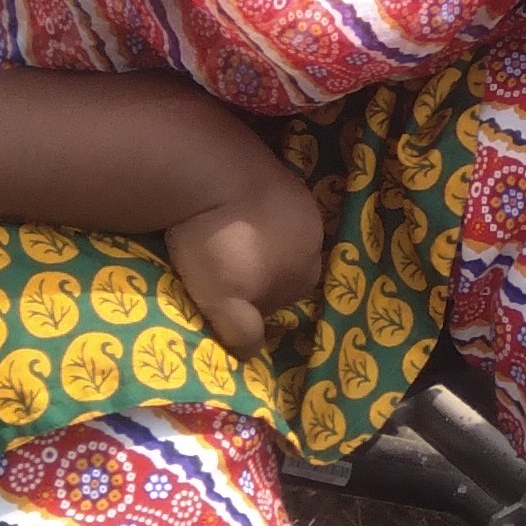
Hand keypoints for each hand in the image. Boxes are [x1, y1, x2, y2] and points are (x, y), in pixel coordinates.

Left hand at [164, 158, 324, 355]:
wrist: (211, 174)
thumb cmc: (220, 247)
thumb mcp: (223, 304)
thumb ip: (243, 333)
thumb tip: (254, 353)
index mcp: (305, 271)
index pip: (287, 299)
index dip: (258, 303)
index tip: (229, 299)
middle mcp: (313, 235)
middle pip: (289, 263)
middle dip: (263, 269)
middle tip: (224, 270)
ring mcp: (300, 199)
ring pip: (281, 231)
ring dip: (259, 238)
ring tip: (223, 239)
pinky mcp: (280, 171)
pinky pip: (268, 203)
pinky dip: (251, 211)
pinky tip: (225, 212)